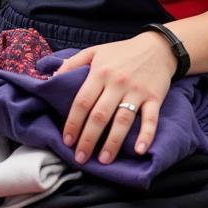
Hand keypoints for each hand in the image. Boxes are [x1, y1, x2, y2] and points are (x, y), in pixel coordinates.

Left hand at [55, 32, 177, 163]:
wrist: (157, 47)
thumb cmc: (120, 52)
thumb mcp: (93, 52)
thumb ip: (71, 64)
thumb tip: (50, 79)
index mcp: (99, 72)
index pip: (82, 101)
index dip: (73, 122)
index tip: (66, 140)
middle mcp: (117, 83)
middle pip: (100, 115)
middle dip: (88, 138)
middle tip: (80, 157)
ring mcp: (137, 91)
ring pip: (123, 120)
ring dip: (113, 142)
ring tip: (103, 160)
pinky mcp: (155, 98)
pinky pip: (151, 119)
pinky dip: (147, 135)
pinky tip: (140, 150)